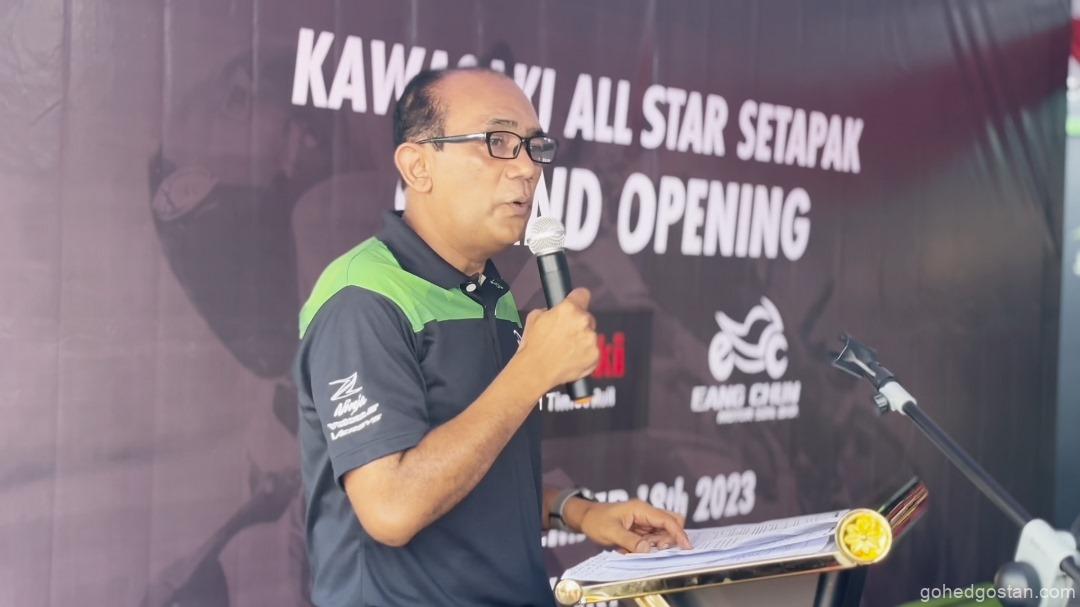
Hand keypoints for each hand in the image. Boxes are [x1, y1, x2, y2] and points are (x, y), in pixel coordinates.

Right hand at [517, 288, 598, 387]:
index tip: (576, 304)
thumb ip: (551, 311)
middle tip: (564, 335)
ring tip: (565, 350)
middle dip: (578, 324)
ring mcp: (591, 340)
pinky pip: (593, 352)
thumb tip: (555, 312)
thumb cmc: (532, 346)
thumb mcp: (534, 317)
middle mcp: (583, 322)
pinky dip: (585, 355)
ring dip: (582, 340)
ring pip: (590, 336)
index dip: (578, 300)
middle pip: (587, 317)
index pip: (583, 294)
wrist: (535, 371)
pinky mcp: (595, 356)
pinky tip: (571, 359)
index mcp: (569, 309)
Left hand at [577, 500, 691, 553]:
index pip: (667, 520)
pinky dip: (648, 546)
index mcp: (641, 509)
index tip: (687, 547)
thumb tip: (648, 549)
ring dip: (656, 545)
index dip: (679, 533)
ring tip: (636, 549)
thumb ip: (630, 541)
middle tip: (657, 550)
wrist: (586, 518)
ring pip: (662, 533)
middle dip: (670, 539)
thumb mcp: (611, 532)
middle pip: (670, 524)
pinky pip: (652, 538)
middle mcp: (645, 513)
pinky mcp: (640, 529)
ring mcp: (643, 521)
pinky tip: (632, 549)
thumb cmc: (596, 520)